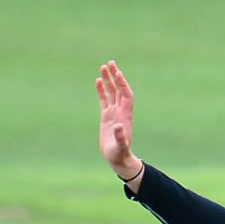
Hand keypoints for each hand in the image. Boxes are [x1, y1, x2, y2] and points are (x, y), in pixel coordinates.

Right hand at [95, 61, 142, 181]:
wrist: (118, 160)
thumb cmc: (120, 154)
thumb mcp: (120, 147)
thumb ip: (121, 138)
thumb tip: (119, 127)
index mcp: (125, 116)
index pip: (126, 95)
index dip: (123, 84)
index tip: (118, 73)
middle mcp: (121, 112)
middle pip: (120, 90)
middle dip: (116, 77)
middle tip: (111, 63)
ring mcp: (113, 114)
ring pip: (112, 93)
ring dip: (109, 80)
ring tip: (103, 66)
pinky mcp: (106, 117)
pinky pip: (104, 100)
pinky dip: (102, 90)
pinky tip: (98, 80)